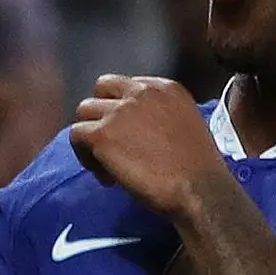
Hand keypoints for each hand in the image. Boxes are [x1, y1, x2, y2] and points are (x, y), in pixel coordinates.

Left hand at [67, 74, 233, 221]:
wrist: (197, 188)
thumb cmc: (199, 170)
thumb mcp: (188, 126)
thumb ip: (163, 118)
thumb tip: (142, 132)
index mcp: (166, 88)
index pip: (130, 86)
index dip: (125, 111)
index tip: (133, 138)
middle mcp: (141, 91)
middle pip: (103, 88)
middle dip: (102, 113)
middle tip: (112, 145)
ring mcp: (119, 111)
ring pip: (85, 111)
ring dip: (91, 137)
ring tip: (108, 167)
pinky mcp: (102, 134)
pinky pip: (76, 135)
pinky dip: (85, 157)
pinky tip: (107, 178)